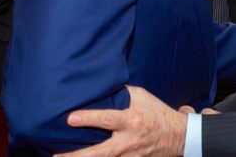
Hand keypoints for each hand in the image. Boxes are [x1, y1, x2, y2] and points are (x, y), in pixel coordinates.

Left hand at [58, 86, 186, 156]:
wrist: (178, 136)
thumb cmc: (157, 112)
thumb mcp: (142, 97)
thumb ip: (122, 93)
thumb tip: (100, 86)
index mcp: (131, 120)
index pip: (107, 119)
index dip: (88, 118)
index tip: (70, 119)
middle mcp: (129, 141)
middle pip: (99, 152)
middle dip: (77, 155)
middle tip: (56, 155)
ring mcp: (130, 156)